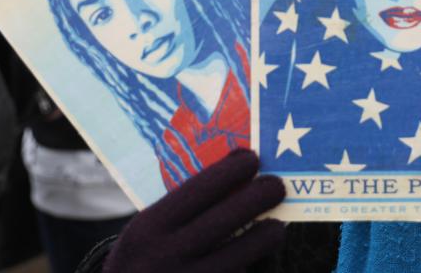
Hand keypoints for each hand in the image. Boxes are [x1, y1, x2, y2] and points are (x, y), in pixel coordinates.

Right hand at [104, 149, 284, 272]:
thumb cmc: (143, 262)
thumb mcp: (145, 235)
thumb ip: (178, 211)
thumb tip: (234, 173)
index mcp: (147, 229)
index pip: (197, 190)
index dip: (230, 171)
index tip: (252, 158)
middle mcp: (163, 257)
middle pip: (225, 220)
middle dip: (259, 197)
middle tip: (277, 186)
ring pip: (241, 256)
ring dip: (266, 237)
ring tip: (276, 227)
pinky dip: (251, 267)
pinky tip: (261, 260)